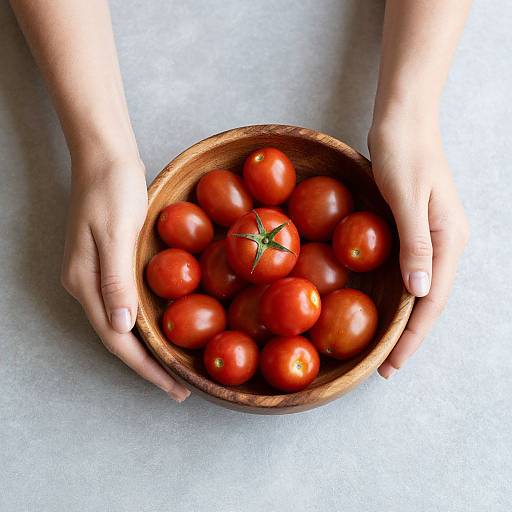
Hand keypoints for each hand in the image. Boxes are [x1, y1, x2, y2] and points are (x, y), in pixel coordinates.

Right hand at [60, 157, 189, 401]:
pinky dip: (145, 323)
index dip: (146, 367)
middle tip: (180, 386)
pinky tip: (163, 328)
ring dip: (147, 348)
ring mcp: (95, 275)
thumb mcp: (117, 232)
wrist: (105, 156)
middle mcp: (86, 285)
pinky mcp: (108, 263)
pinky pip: (126, 304)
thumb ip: (116, 280)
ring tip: (175, 366)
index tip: (174, 387)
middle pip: (118, 338)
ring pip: (122, 324)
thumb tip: (122, 328)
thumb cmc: (113, 188)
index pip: (117, 339)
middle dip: (148, 365)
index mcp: (85, 281)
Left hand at [368, 115, 468, 377]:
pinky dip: (400, 293)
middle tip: (386, 367)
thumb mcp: (406, 197)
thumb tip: (421, 291)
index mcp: (449, 239)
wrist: (403, 120)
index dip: (413, 336)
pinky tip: (386, 304)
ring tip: (385, 346)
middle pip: (430, 301)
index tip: (392, 365)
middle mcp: (446, 242)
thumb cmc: (403, 152)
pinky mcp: (416, 227)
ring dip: (406, 319)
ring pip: (422, 289)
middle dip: (410, 336)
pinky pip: (411, 270)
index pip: (432, 301)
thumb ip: (415, 244)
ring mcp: (432, 235)